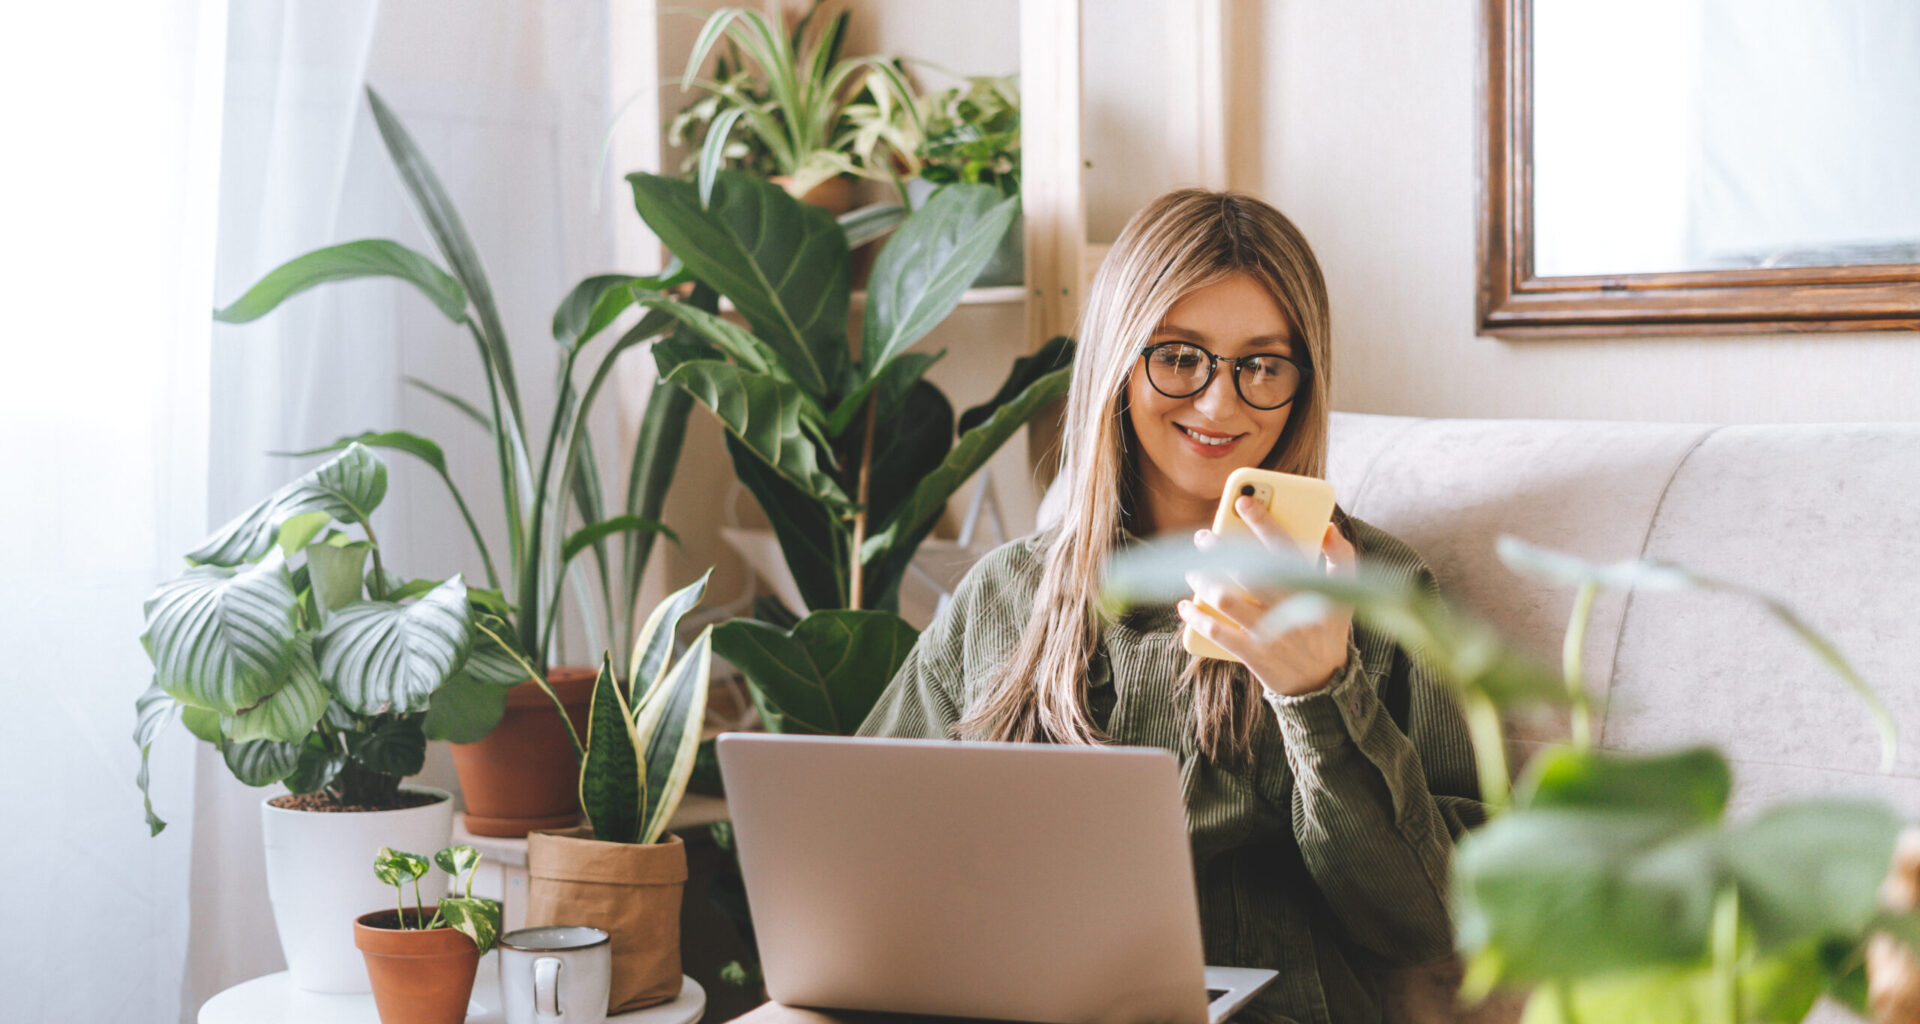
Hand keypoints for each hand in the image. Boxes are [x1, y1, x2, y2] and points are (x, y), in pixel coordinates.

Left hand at [1178, 496, 1357, 697]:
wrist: (1323, 683)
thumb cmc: (1328, 627)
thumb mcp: (1346, 593)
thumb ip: (1341, 556)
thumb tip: (1328, 526)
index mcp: (1309, 588)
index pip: (1283, 546)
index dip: (1262, 521)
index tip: (1242, 501)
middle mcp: (1287, 608)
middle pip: (1246, 570)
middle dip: (1220, 548)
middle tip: (1203, 536)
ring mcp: (1268, 632)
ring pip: (1226, 599)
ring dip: (1203, 580)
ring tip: (1191, 569)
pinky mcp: (1252, 654)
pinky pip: (1217, 632)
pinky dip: (1197, 617)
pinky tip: (1185, 604)